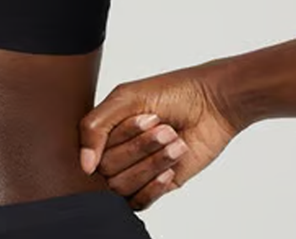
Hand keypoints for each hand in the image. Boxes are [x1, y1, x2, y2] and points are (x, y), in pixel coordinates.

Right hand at [79, 62, 239, 210]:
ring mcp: (136, 169)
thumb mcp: (125, 98)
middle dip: (140, 147)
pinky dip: (153, 186)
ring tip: (174, 141)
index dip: (122, 135)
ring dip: (151, 163)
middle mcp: (116, 149)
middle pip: (108, 168)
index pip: (93, 148)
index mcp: (105, 128)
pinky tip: (170, 170)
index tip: (146, 116)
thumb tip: (85, 166)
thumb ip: (95, 127)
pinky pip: (140, 202)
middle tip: (164, 127)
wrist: (211, 104)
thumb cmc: (170, 93)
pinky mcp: (157, 186)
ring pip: (123, 186)